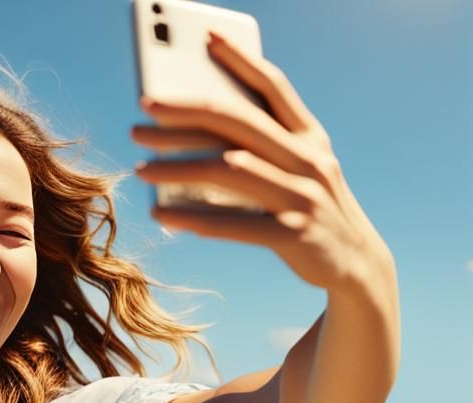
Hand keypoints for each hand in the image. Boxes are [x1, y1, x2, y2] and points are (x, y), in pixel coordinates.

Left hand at [130, 31, 392, 291]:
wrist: (357, 266)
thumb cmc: (311, 213)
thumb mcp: (298, 173)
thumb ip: (262, 151)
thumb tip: (197, 139)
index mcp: (309, 137)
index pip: (274, 86)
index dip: (242, 61)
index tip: (206, 40)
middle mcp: (308, 159)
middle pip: (239, 123)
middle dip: (187, 112)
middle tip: (144, 109)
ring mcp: (302, 196)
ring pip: (229, 170)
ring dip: (178, 167)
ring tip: (140, 168)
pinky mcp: (293, 235)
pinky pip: (233, 224)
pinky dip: (193, 217)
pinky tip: (161, 214)